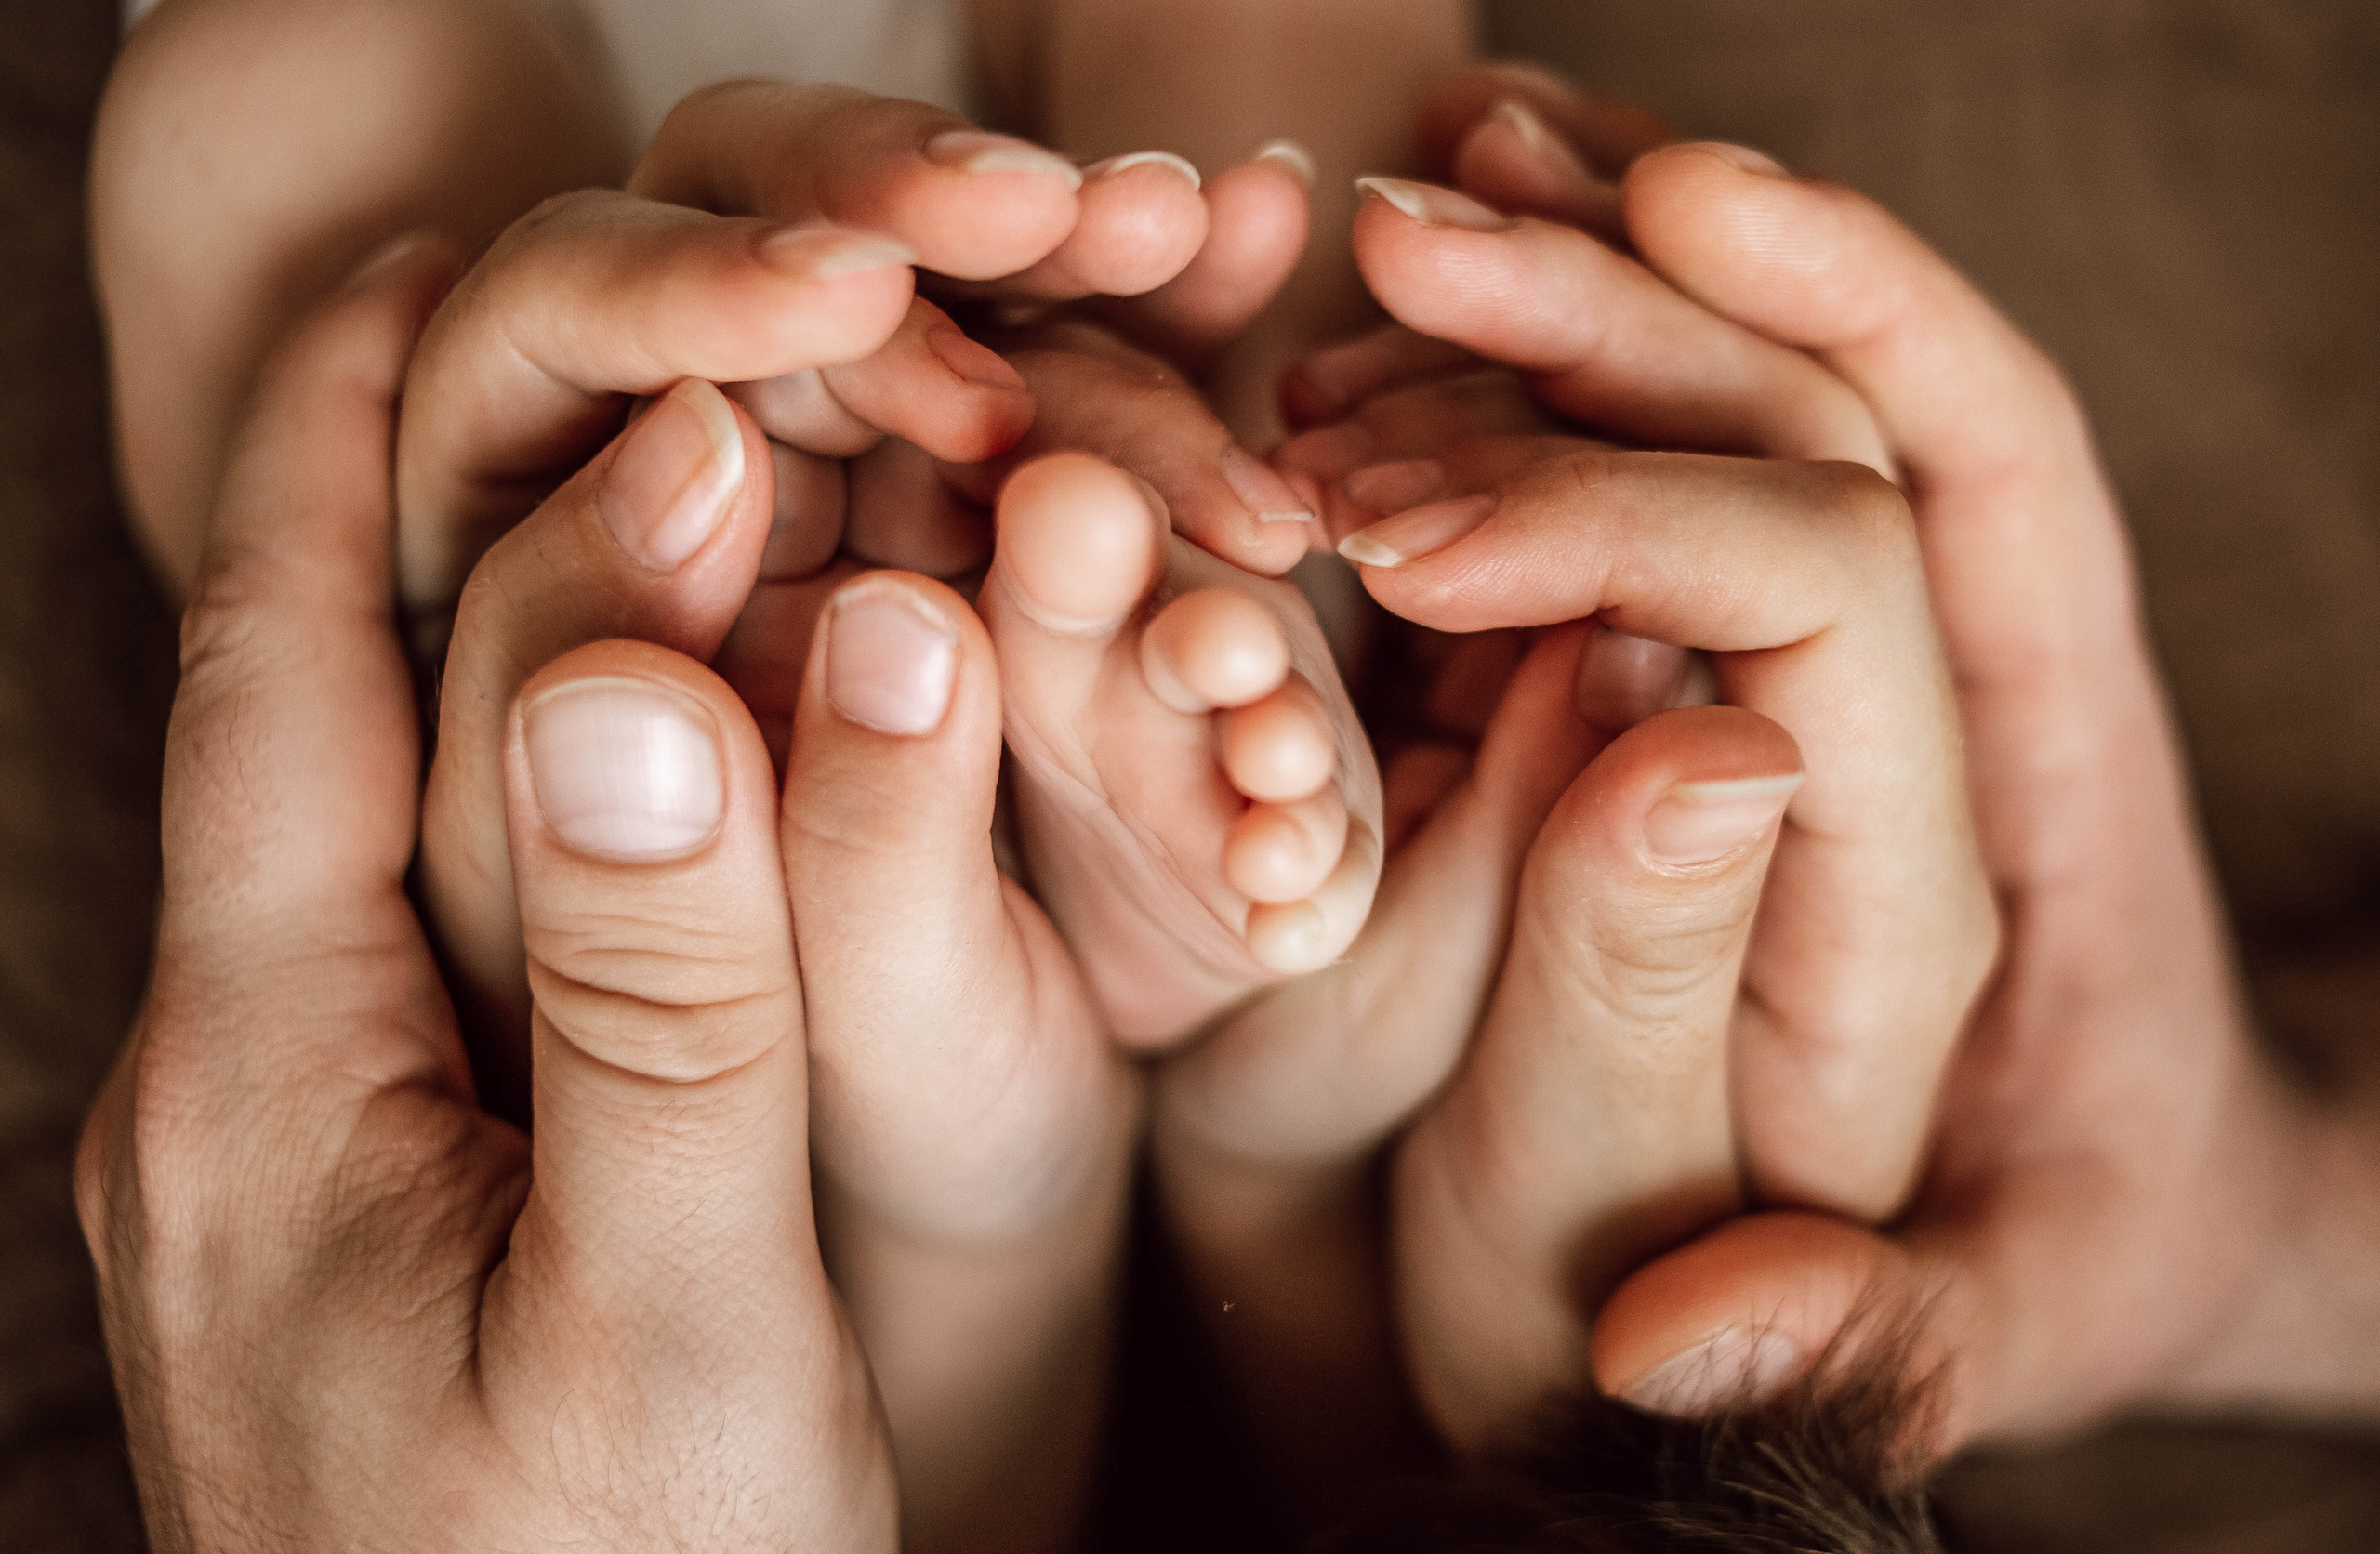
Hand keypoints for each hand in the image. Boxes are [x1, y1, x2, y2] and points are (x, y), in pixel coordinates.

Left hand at [76, 240, 896, 1551]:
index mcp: (271, 1079)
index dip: (346, 456)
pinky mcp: (400, 1220)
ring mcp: (313, 1161)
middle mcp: (251, 1090)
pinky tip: (619, 795)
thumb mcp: (669, 1314)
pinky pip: (444, 953)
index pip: (288, 679)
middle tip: (520, 337)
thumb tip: (664, 673)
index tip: (432, 273)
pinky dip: (536, 818)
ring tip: (594, 515)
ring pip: (385, 837)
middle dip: (405, 510)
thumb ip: (668, 1003)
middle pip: (313, 731)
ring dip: (481, 655)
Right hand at [1403, 84, 2353, 1446]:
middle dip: (1618, 305)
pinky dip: (1602, 297)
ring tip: (1423, 178)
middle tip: (1403, 234)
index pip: (1855, 575)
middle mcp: (1964, 680)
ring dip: (1604, 257)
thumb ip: (1854, 1323)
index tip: (1421, 532)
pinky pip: (1714, 410)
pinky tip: (1491, 202)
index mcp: (1992, 831)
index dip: (1643, 506)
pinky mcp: (1797, 625)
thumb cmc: (2030, 1255)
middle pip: (1832, 412)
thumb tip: (1672, 1331)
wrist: (2124, 1197)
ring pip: (1778, 366)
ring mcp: (1891, 629)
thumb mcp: (1972, 1324)